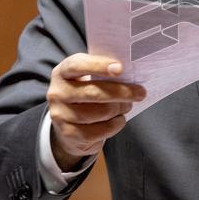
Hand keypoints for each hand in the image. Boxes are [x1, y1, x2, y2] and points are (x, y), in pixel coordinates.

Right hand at [47, 53, 145, 170]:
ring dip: (120, 109)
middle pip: (93, 92)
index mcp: (62, 72)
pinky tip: (118, 119)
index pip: (77, 65)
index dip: (98, 66)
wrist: (69, 126)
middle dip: (122, 92)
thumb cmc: (86, 95)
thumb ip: (103, 73)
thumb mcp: (88, 79)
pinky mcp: (68, 134)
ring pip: (101, 112)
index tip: (120, 68)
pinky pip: (101, 130)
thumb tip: (131, 72)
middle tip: (141, 92)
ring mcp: (60, 115)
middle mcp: (57, 93)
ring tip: (127, 105)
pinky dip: (116, 124)